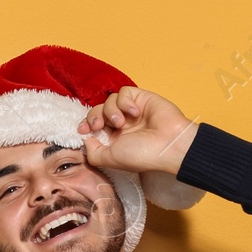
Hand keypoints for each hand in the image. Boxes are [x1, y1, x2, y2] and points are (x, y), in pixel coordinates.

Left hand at [75, 86, 198, 176]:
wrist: (169, 144)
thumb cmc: (142, 155)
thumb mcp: (110, 159)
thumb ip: (93, 152)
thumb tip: (85, 140)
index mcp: (114, 139)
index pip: (93, 126)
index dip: (86, 125)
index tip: (82, 130)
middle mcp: (122, 125)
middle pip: (97, 111)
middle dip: (94, 117)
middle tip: (100, 125)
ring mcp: (131, 111)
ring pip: (109, 100)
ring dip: (111, 111)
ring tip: (122, 123)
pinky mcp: (141, 98)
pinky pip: (124, 92)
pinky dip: (125, 102)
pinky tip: (135, 113)